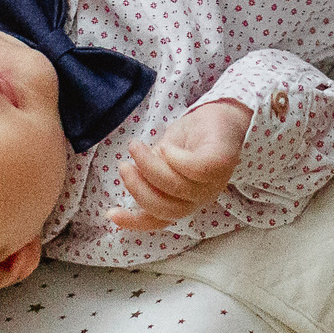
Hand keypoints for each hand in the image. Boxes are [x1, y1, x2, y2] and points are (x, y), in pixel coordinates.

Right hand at [109, 99, 250, 230]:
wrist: (224, 111)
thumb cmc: (193, 136)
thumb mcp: (164, 156)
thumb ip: (151, 173)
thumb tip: (130, 178)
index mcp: (186, 200)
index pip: (160, 219)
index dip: (134, 222)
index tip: (109, 214)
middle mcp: (201, 197)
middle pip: (166, 208)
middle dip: (139, 190)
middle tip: (124, 166)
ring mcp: (214, 182)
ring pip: (177, 188)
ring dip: (150, 167)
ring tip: (135, 147)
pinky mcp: (221, 163)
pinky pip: (194, 169)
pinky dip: (175, 159)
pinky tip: (166, 146)